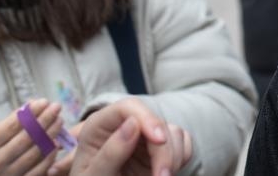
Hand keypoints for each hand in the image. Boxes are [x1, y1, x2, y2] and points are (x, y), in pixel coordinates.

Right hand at [0, 99, 63, 175]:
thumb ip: (17, 119)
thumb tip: (37, 103)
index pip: (12, 125)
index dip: (31, 112)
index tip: (45, 101)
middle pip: (26, 138)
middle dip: (44, 120)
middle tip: (57, 107)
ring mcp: (8, 174)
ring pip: (34, 152)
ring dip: (50, 134)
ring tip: (59, 120)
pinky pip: (39, 169)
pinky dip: (50, 154)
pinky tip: (57, 142)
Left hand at [65, 98, 191, 175]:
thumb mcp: (93, 175)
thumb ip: (110, 153)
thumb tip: (132, 124)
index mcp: (99, 127)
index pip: (128, 107)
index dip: (147, 118)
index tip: (159, 140)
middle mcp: (124, 126)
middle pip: (156, 122)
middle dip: (164, 150)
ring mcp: (144, 137)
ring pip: (174, 132)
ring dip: (174, 157)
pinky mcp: (160, 148)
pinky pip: (184, 142)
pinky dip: (181, 158)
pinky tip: (166, 173)